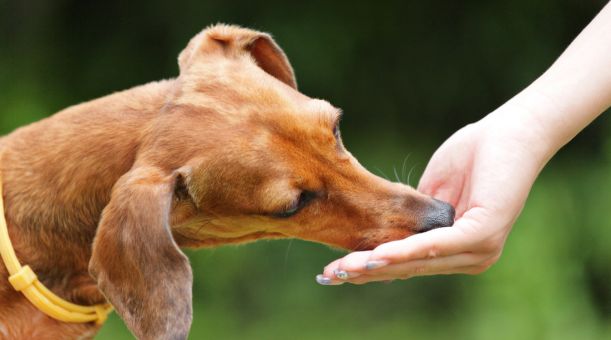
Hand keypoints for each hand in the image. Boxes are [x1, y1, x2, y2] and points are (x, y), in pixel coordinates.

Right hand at [318, 107, 548, 284]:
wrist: (511, 132)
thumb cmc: (475, 156)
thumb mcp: (432, 191)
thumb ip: (412, 216)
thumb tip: (384, 232)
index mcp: (456, 249)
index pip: (406, 263)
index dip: (369, 267)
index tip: (333, 271)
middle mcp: (468, 258)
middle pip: (407, 269)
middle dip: (364, 273)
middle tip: (328, 276)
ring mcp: (479, 250)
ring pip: (417, 263)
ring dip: (377, 265)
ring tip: (343, 269)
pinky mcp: (483, 234)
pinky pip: (436, 247)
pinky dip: (404, 251)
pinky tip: (377, 255)